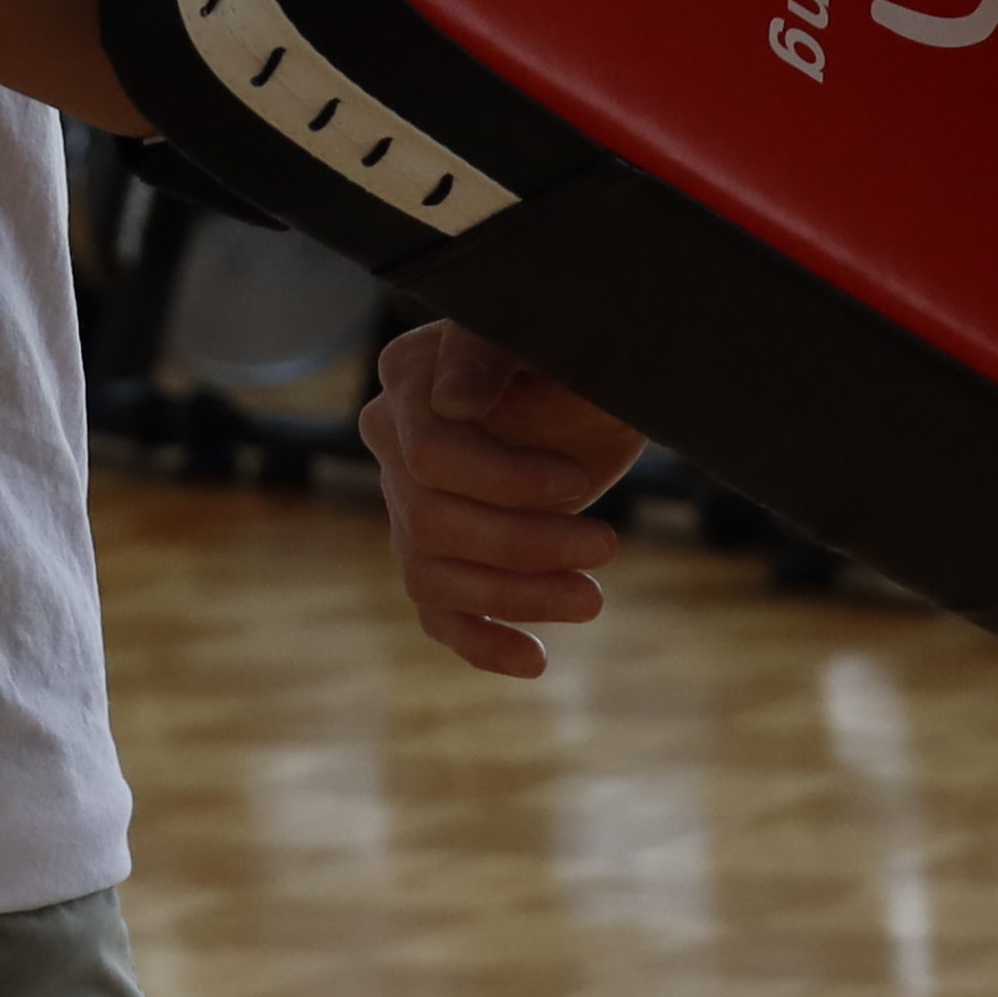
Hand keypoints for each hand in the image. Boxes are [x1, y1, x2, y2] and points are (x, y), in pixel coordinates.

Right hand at [359, 321, 645, 678]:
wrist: (601, 387)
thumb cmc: (575, 352)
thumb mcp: (546, 335)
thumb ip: (490, 349)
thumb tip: (452, 399)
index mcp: (408, 378)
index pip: (430, 457)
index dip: (506, 480)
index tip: (578, 481)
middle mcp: (390, 442)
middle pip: (429, 524)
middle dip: (524, 544)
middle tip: (607, 547)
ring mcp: (406, 503)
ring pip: (431, 577)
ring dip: (516, 596)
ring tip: (592, 599)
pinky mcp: (438, 554)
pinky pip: (438, 614)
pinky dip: (482, 643)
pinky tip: (534, 661)